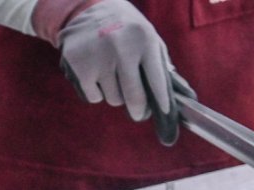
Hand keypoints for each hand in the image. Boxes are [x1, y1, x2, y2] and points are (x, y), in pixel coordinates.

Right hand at [57, 0, 177, 140]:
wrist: (87, 8)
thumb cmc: (124, 26)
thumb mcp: (146, 35)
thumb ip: (159, 60)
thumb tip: (174, 92)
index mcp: (144, 39)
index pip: (156, 79)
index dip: (161, 100)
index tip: (165, 113)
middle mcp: (122, 48)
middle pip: (134, 97)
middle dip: (139, 110)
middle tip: (138, 114)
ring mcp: (99, 58)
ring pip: (113, 99)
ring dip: (115, 95)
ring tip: (112, 77)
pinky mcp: (79, 66)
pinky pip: (94, 97)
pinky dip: (96, 93)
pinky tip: (96, 76)